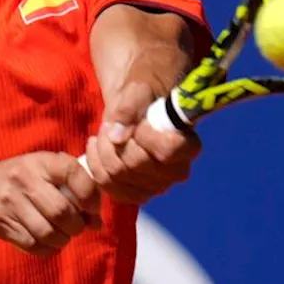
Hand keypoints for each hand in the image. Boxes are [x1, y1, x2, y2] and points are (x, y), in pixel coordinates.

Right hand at [0, 152, 100, 256]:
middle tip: (77, 228)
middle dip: (77, 226)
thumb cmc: (23, 182)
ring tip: (61, 236)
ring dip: (61, 240)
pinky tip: (46, 242)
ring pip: (47, 232)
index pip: (73, 173)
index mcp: (41, 161)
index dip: (90, 195)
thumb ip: (73, 189)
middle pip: (61, 211)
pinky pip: (31, 244)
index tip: (93, 209)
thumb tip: (97, 222)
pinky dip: (45, 248)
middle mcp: (23, 177)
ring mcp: (8, 200)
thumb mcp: (45, 172)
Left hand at [85, 81, 201, 204]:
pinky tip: (95, 146)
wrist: (137, 109)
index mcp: (188, 146)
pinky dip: (95, 164)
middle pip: (136, 164)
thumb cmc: (146, 96)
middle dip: (116, 140)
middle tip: (110, 123)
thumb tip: (117, 136)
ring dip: (102, 150)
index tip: (139, 122)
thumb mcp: (140, 89)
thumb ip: (131, 106)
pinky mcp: (136, 194)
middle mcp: (176, 172)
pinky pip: (108, 186)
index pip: (167, 150)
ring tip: (103, 131)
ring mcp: (156, 187)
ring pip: (118, 175)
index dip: (145, 136)